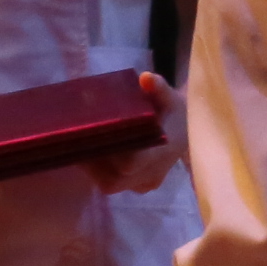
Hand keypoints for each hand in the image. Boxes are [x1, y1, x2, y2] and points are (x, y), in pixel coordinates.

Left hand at [91, 70, 187, 196]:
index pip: (130, 164)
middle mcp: (153, 174)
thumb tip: (145, 78)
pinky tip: (91, 152)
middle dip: (94, 162)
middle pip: (114, 180)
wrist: (186, 130)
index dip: (108, 154)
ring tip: (82, 145)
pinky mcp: (138, 187)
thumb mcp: (170, 97)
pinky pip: (112, 184)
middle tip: (80, 140)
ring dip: (93, 168)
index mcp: (163, 154)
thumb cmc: (175, 112)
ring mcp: (145, 184)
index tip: (94, 135)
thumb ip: (159, 88)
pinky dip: (98, 171)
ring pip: (109, 184)